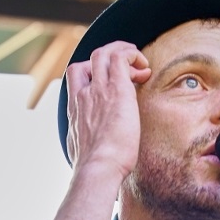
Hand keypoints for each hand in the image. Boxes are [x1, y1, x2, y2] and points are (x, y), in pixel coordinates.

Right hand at [62, 41, 150, 174]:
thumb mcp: (84, 152)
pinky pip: (121, 58)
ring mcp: (97, 91)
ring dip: (122, 51)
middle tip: (126, 64)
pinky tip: (144, 67)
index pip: (76, 79)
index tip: (111, 83)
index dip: (93, 73)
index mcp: (75, 110)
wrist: (98, 168)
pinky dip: (132, 56)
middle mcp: (83, 96)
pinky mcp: (117, 90)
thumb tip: (93, 155)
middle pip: (87, 61)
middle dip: (108, 56)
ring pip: (103, 54)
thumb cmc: (96, 168)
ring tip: (138, 60)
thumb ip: (88, 145)